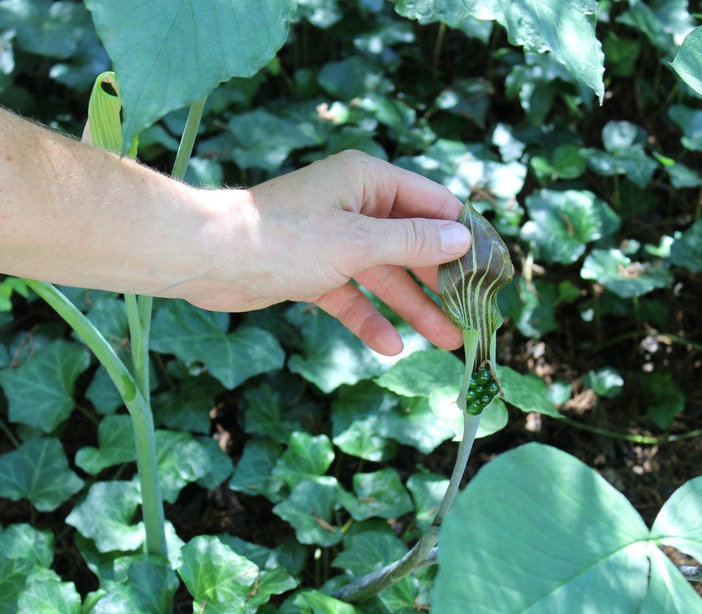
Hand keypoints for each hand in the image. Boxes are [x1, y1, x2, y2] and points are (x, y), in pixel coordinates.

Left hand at [176, 151, 470, 354]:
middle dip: (443, 281)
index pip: (433, 203)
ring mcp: (334, 240)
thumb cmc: (283, 238)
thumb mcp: (358, 242)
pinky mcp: (313, 271)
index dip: (465, 236)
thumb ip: (412, 243)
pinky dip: (370, 318)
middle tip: (475, 315)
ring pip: (386, 275)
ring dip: (415, 307)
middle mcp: (354, 205)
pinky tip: (391, 346)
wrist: (208, 258)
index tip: (493, 270)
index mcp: (368, 180)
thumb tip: (461, 239)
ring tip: (449, 342)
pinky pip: (352, 295)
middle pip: (412, 244)